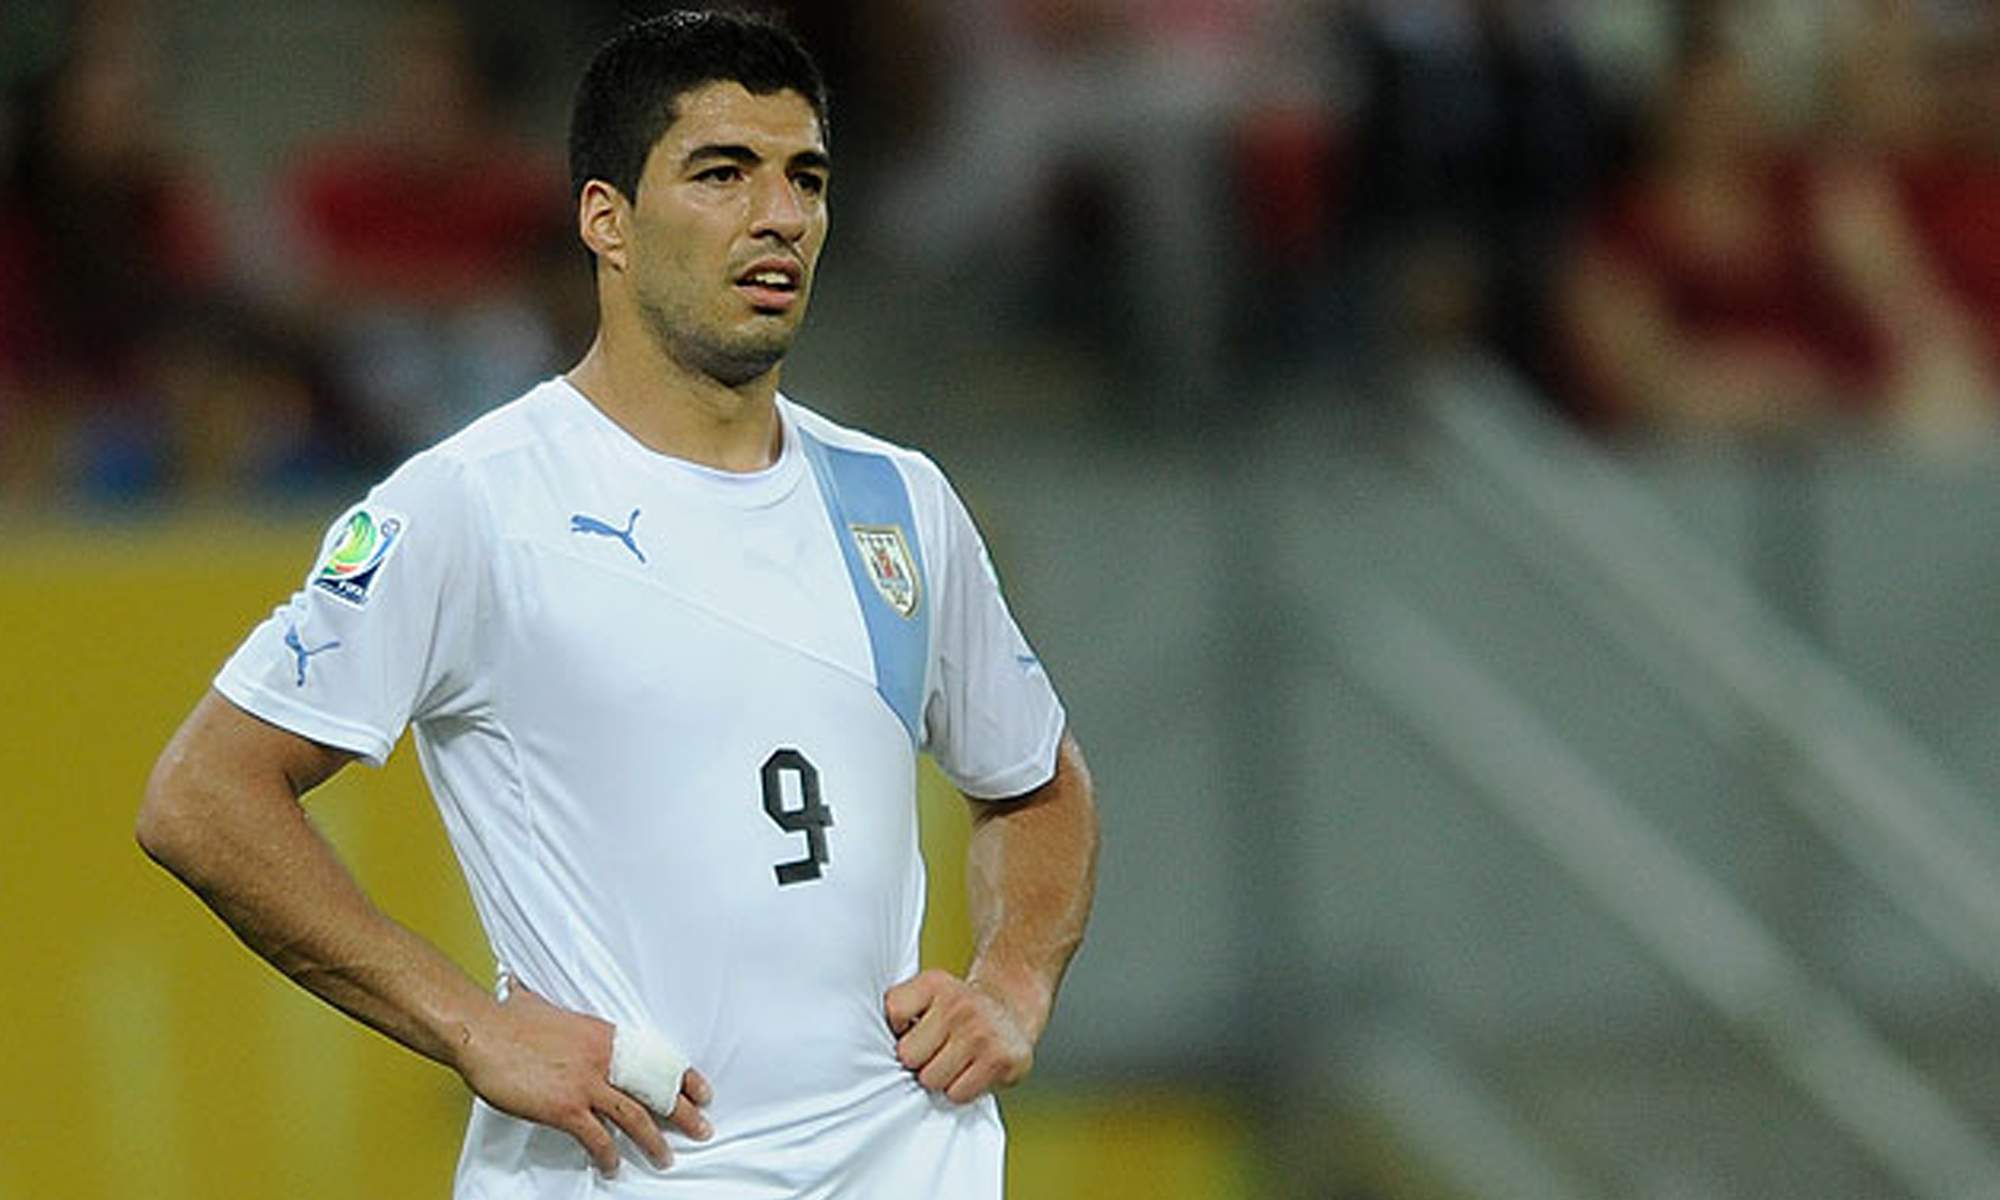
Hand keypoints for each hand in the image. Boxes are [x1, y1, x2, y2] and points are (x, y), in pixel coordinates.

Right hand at [452, 984, 712, 1174]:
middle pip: (654, 1089)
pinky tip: (612, 1166)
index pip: (657, 1058)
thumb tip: (534, 993)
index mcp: (605, 1035)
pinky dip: (608, 1155)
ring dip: (653, 1141)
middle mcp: (603, 1059)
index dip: (684, 1078)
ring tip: (664, 1157)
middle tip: (702, 1128)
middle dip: (683, 1112)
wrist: (482, 1031)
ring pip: (634, 1117)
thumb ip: (556, 1010)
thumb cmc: (508, 1018)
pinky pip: (596, 1138)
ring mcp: (586, 1084)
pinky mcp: (565, 1108)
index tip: (702, 1092)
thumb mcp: (546, 1006)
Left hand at [883, 968, 1034, 1102]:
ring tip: (954, 1061)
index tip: (911, 1030)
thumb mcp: (926, 992)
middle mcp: (960, 1005)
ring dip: (940, 1078)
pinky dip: (961, 1090)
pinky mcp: (1001, 1061)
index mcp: (935, 983)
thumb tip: (865, 1047)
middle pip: (909, 1056)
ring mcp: (982, 1033)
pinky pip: (958, 1094)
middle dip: (918, 1060)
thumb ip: (898, 1009)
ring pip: (932, 1080)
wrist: (1010, 1009)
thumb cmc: (956, 1010)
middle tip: (936, 1051)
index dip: (898, 1030)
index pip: (893, 1012)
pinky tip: (971, 1070)